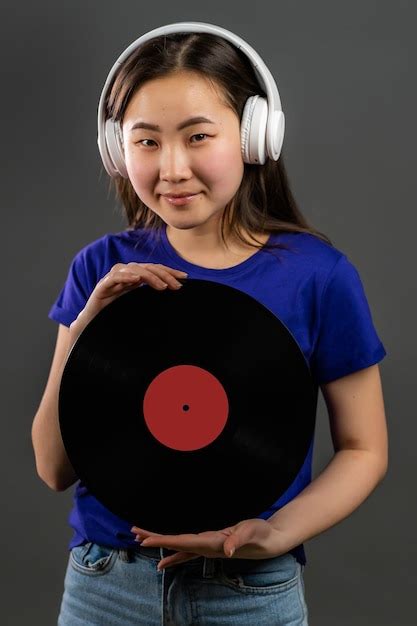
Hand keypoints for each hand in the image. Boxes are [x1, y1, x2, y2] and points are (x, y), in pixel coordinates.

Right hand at [69, 263, 187, 343]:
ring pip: (134, 270)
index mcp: (135, 278)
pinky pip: (115, 277)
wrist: (93, 325)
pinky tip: (137, 280)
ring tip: (162, 286)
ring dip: (150, 276)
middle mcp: (125, 274)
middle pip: (147, 268)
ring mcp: (113, 279)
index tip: (185, 278)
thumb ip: (152, 301)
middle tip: (177, 285)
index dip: (169, 272)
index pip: (155, 270)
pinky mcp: (102, 286)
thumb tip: (173, 298)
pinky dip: (126, 277)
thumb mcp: (139, 306)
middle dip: (164, 275)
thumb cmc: (116, 316)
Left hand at [130, 519, 288, 570]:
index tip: (145, 540)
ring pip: (178, 546)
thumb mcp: (251, 531)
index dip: (163, 541)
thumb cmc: (261, 534)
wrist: (269, 542)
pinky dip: (174, 553)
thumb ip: (239, 539)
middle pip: (175, 544)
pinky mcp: (211, 545)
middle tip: (134, 534)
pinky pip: (187, 550)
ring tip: (141, 541)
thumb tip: (227, 551)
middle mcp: (206, 547)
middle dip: (154, 540)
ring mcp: (207, 548)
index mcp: (212, 543)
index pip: (182, 542)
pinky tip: (164, 560)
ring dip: (161, 543)